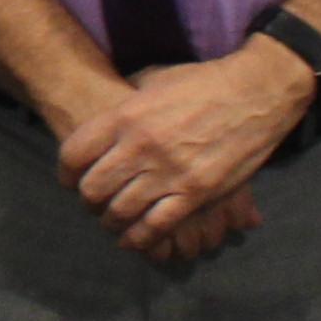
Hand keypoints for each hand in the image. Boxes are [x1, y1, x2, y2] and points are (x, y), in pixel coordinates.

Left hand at [62, 47, 316, 253]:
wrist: (254, 93)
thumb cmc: (203, 82)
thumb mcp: (155, 80)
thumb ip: (127, 102)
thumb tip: (106, 117)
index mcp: (125, 116)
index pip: (74, 154)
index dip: (66, 172)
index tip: (70, 179)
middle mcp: (141, 146)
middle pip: (93, 188)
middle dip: (88, 200)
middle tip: (94, 203)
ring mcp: (168, 172)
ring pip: (121, 211)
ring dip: (111, 221)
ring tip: (113, 222)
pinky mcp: (195, 193)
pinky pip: (156, 227)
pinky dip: (140, 238)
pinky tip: (134, 239)